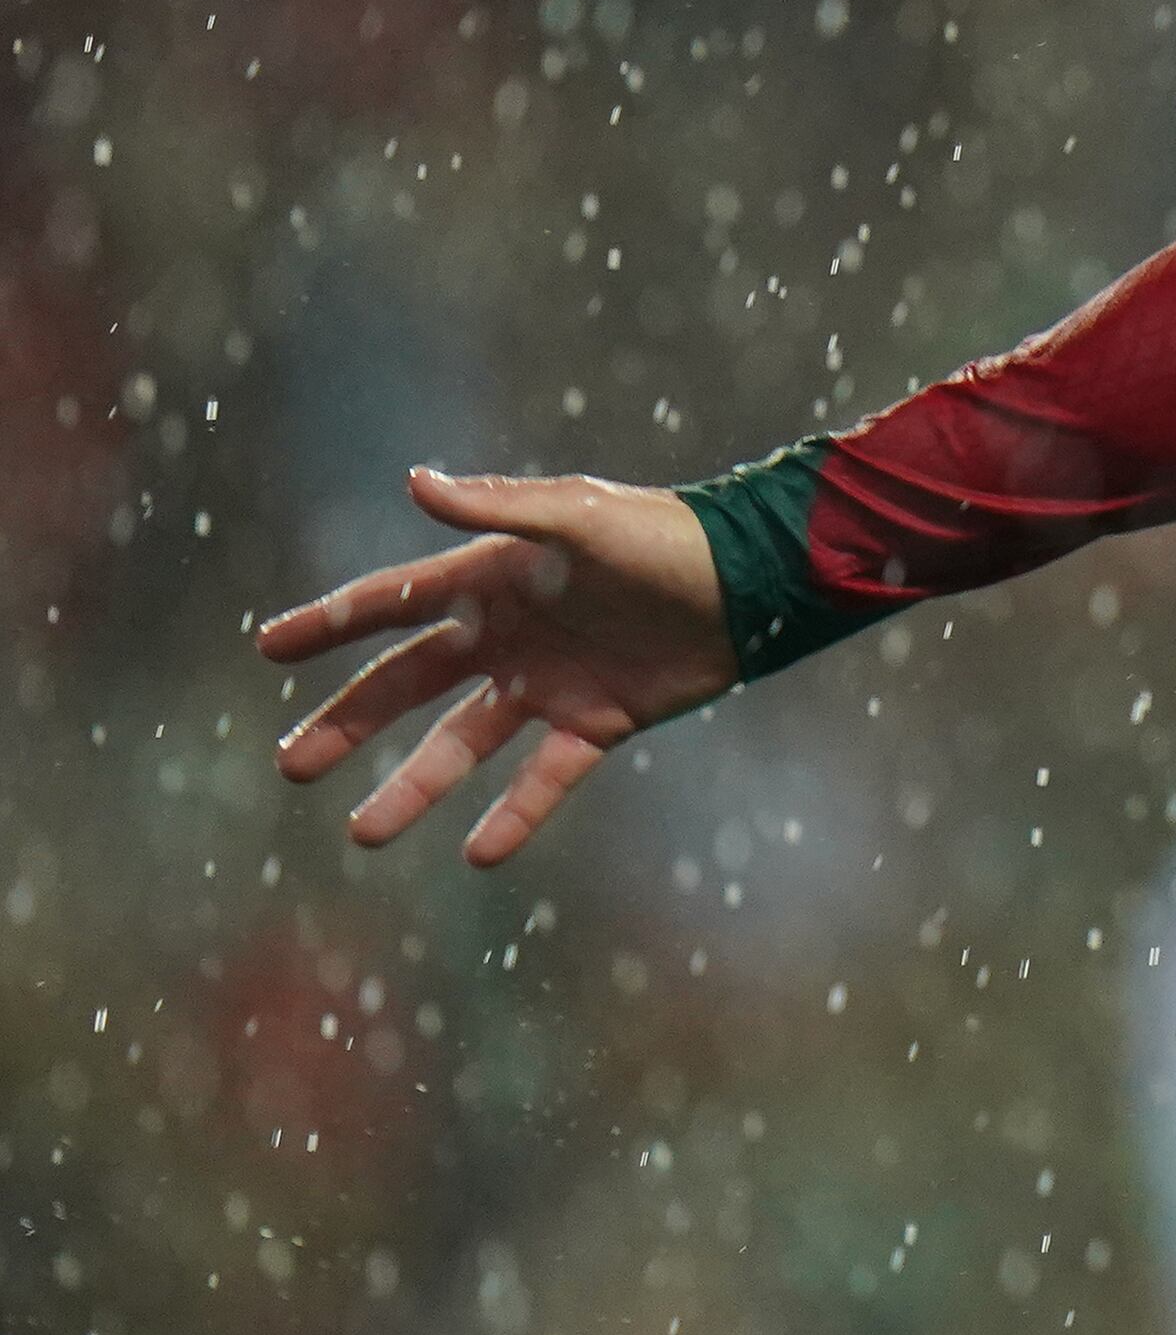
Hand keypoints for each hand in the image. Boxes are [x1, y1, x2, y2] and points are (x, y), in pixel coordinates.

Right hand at [259, 469, 735, 863]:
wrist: (750, 580)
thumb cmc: (663, 535)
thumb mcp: (578, 516)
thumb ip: (498, 507)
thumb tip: (414, 481)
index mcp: (492, 580)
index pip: (393, 605)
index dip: (332, 624)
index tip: (268, 647)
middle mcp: (508, 636)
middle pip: (410, 686)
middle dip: (350, 724)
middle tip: (292, 764)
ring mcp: (549, 683)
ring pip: (464, 744)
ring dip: (415, 787)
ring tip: (363, 833)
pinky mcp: (599, 721)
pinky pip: (547, 776)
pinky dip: (516, 813)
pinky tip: (479, 853)